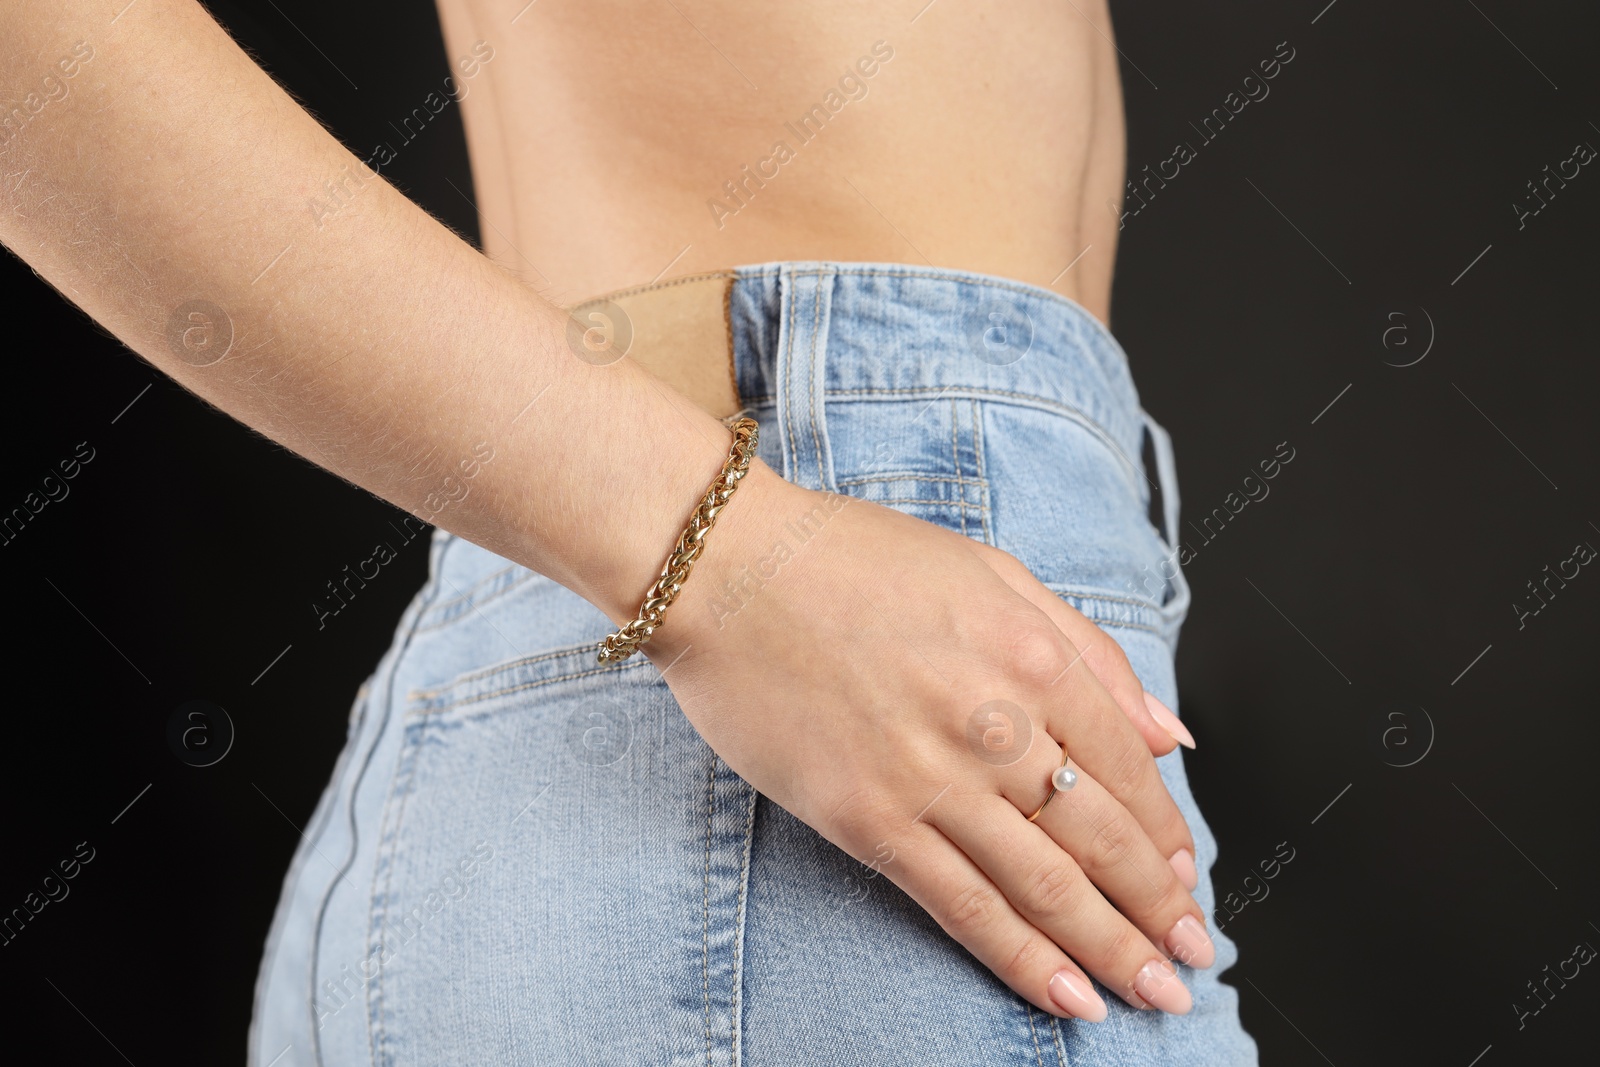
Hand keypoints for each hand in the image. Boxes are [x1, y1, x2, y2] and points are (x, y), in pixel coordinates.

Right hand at [645, 459, 1212, 1019]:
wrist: (727, 569)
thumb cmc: (850, 557)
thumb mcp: (990, 571)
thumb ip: (1088, 651)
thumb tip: (1165, 734)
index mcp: (1033, 654)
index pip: (1127, 768)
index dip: (1165, 834)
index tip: (1183, 877)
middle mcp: (996, 723)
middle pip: (1102, 839)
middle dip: (1159, 911)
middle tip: (1192, 959)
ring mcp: (931, 779)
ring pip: (1045, 886)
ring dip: (1112, 951)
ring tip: (1157, 993)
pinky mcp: (868, 820)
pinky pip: (962, 905)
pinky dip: (1022, 960)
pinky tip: (1067, 996)